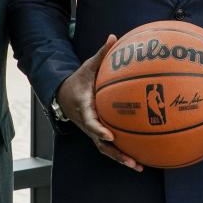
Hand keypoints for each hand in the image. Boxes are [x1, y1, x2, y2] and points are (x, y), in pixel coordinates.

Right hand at [55, 34, 143, 170]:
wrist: (63, 94)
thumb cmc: (80, 79)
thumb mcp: (88, 66)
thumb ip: (101, 54)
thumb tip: (113, 36)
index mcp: (84, 107)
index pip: (90, 120)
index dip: (98, 128)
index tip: (109, 134)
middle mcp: (87, 123)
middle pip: (100, 142)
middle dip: (115, 152)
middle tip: (130, 160)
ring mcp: (92, 131)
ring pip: (105, 149)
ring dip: (120, 158)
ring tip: (138, 166)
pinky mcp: (97, 134)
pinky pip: (109, 146)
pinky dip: (122, 154)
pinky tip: (139, 159)